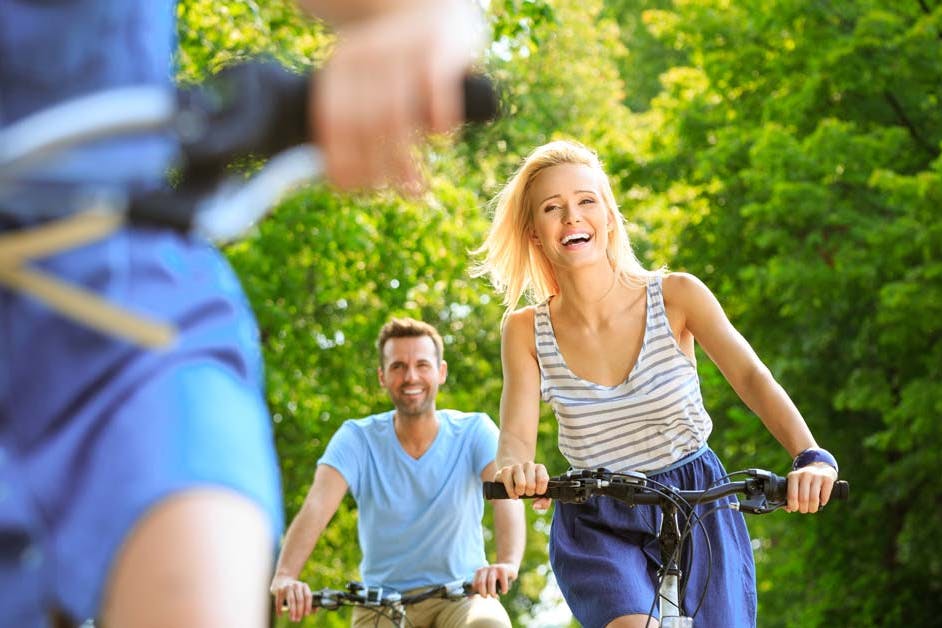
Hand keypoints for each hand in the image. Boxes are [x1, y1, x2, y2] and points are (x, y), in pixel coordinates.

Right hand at [270, 574, 313, 621]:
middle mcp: (297, 585)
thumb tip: (315, 611)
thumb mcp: (302, 593)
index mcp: (304, 586)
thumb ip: (309, 601)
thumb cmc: (295, 590)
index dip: (308, 606)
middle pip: (300, 599)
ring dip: (292, 611)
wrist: (283, 579)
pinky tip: (280, 615)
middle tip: (298, 619)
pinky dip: (279, 608)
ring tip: (292, 618)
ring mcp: (288, 586)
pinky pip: (280, 600)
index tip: (307, 614)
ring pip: (291, 600)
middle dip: (299, 611)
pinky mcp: (280, 589)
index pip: (308, 596)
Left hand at [312, 0, 484, 191]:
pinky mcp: (442, 45)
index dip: (339, 157)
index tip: (348, 188)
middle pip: (365, 122)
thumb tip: (341, 181)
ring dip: (405, 158)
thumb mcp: (364, 81)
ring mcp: (404, 48)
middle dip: (373, 165)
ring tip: (414, 188)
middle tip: (385, 191)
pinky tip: (442, 138)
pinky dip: (439, 115)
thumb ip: (353, 121)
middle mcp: (368, 54)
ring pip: (399, 114)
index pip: (333, 118)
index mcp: (341, 65)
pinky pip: (436, 85)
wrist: (430, 6)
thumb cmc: (396, 62)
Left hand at [472, 562, 517, 597]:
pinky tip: (504, 592)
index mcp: (479, 571)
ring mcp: (495, 568)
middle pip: (481, 583)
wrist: (509, 568)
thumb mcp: (487, 582)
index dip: (477, 592)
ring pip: (490, 582)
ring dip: (492, 592)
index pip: (475, 584)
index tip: (482, 596)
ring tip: (494, 596)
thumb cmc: (496, 579)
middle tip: (486, 597)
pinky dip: (503, 590)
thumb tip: (469, 598)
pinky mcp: (503, 570)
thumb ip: (479, 589)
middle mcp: (486, 568)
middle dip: (483, 593)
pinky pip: (502, 582)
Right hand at [494, 462, 550, 510]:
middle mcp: (529, 464)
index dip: (540, 490)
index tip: (538, 492)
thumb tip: (535, 505)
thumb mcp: (541, 495)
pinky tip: (513, 494)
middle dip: (529, 493)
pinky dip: (511, 493)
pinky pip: (509, 484)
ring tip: (520, 492)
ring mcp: (517, 466)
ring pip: (521, 484)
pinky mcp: (506, 470)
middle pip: (531, 485)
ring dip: (520, 493)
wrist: (515, 481)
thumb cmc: (531, 488)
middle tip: (527, 492)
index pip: (543, 480)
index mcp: (540, 468)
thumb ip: (545, 502)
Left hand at [786, 462, 837, 512]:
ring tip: (812, 509)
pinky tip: (821, 502)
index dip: (793, 506)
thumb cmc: (804, 479)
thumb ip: (789, 495)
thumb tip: (788, 509)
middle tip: (804, 510)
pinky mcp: (828, 479)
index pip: (792, 495)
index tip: (795, 509)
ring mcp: (817, 476)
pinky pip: (825, 496)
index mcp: (793, 476)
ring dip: (813, 508)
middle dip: (803, 509)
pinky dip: (823, 502)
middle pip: (803, 499)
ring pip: (814, 499)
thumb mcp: (794, 483)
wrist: (820, 466)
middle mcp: (805, 474)